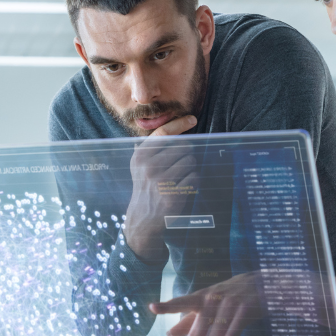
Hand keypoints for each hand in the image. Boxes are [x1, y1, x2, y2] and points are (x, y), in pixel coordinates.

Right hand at [123, 115, 197, 261]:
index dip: (179, 124)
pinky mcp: (173, 196)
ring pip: (191, 161)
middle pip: (183, 147)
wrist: (143, 216)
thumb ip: (154, 146)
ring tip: (181, 176)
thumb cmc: (146, 185)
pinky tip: (184, 186)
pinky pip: (195, 178)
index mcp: (141, 156)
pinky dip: (193, 180)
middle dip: (186, 153)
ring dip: (191, 167)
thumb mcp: (141, 164)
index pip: (164, 133)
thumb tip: (180, 127)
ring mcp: (161, 182)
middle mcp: (149, 168)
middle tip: (180, 164)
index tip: (192, 119)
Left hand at [150, 272, 264, 335]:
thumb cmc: (233, 294)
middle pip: (198, 331)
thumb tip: (169, 334)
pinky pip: (234, 331)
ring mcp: (230, 304)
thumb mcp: (210, 303)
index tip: (152, 307)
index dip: (168, 305)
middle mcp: (214, 299)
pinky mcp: (245, 309)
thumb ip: (190, 319)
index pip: (182, 302)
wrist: (264, 284)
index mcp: (202, 297)